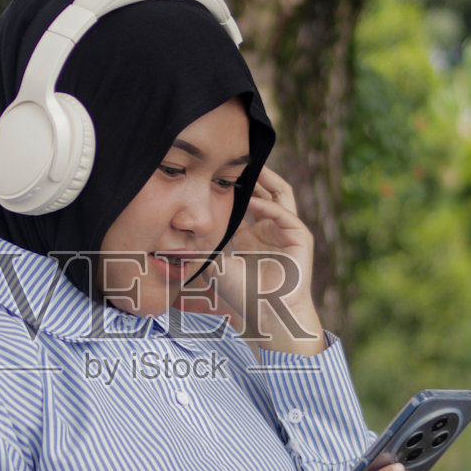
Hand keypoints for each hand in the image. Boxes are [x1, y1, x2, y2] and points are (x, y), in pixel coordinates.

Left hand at [186, 166, 323, 353]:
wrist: (268, 314)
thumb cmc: (243, 296)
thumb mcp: (214, 265)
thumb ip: (199, 248)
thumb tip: (170, 239)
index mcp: (250, 235)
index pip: (244, 200)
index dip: (233, 184)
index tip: (215, 169)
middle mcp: (269, 229)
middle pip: (264, 190)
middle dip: (252, 173)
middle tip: (235, 156)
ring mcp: (287, 231)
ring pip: (279, 195)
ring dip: (266, 179)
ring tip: (251, 164)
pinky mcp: (300, 237)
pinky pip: (285, 214)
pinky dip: (269, 206)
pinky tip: (253, 200)